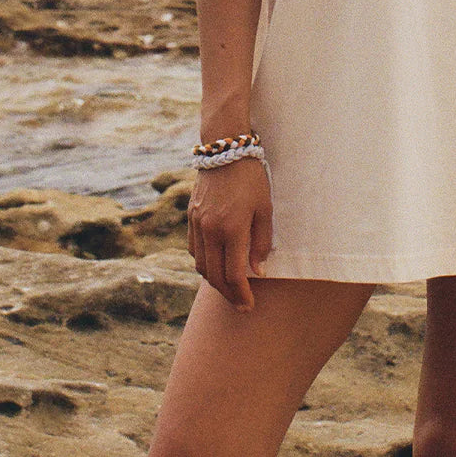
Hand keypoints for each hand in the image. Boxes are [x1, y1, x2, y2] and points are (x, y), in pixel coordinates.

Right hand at [186, 158, 272, 311]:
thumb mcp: (264, 209)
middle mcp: (210, 230)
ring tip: (230, 288)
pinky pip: (194, 250)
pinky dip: (204, 263)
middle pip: (214, 276)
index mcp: (231, 229)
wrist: (225, 150)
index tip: (249, 306)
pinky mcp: (190, 218)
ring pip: (201, 265)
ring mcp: (197, 224)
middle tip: (241, 305)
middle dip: (228, 294)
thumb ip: (261, 243)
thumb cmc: (251, 179)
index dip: (242, 295)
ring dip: (214, 281)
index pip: (234, 275)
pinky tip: (216, 265)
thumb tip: (257, 272)